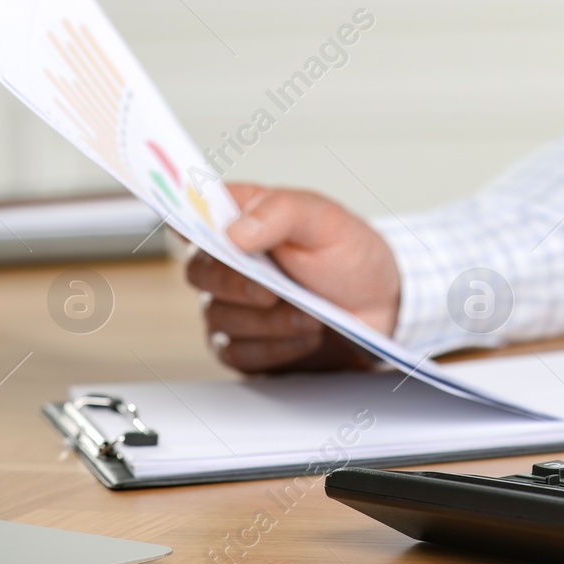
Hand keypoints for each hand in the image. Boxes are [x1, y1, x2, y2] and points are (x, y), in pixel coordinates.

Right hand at [184, 183, 400, 372]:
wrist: (379, 307)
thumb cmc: (348, 255)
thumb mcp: (326, 221)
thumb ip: (282, 212)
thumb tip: (235, 232)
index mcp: (239, 217)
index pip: (191, 211)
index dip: (184, 218)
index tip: (196, 232)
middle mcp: (226, 260)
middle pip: (199, 271)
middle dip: (239, 286)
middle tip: (275, 292)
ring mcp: (229, 304)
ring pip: (220, 317)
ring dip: (270, 320)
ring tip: (311, 314)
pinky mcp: (240, 345)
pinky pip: (237, 351)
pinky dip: (275, 346)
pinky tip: (305, 335)